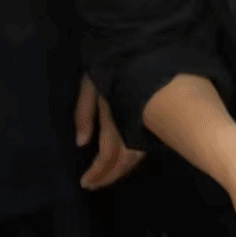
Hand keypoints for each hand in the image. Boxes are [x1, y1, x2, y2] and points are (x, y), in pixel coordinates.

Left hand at [75, 74, 144, 189]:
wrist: (145, 50)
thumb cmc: (113, 64)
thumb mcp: (91, 83)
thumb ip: (84, 113)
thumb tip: (81, 143)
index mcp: (114, 119)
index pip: (108, 155)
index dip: (98, 172)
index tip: (85, 184)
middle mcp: (132, 127)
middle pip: (123, 160)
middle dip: (108, 175)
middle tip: (94, 186)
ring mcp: (146, 126)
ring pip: (135, 156)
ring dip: (121, 169)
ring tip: (107, 177)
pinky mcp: (154, 124)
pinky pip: (142, 147)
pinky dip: (131, 157)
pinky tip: (125, 159)